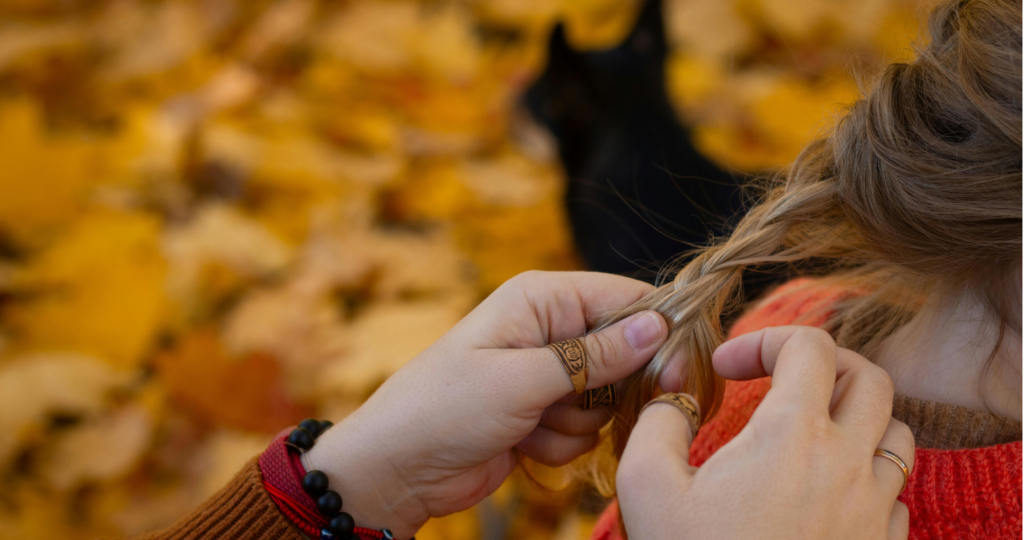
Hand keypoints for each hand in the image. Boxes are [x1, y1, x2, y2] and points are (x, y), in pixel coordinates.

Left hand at [306, 271, 669, 538]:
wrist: (398, 468)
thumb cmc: (447, 408)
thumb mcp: (523, 379)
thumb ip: (595, 356)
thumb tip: (658, 325)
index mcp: (541, 299)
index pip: (626, 298)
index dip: (656, 333)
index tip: (675, 371)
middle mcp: (548, 329)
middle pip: (625, 352)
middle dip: (609, 389)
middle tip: (579, 407)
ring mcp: (547, 374)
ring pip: (608, 398)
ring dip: (577, 422)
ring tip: (530, 423)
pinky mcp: (544, 413)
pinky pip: (586, 428)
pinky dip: (561, 442)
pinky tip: (522, 443)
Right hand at [617, 326, 914, 539]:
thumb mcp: (647, 486)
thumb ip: (659, 419)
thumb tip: (675, 392)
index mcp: (792, 435)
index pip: (810, 346)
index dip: (764, 339)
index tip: (726, 368)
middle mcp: (847, 464)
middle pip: (869, 377)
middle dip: (822, 365)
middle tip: (779, 382)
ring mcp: (873, 509)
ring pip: (896, 432)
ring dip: (855, 417)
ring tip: (809, 431)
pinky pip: (898, 491)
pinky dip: (868, 474)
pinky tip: (825, 491)